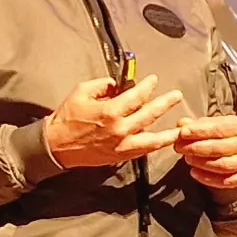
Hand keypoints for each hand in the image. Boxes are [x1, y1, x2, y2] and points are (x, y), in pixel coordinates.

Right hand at [43, 75, 184, 171]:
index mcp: (110, 111)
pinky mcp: (120, 156)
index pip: (137, 96)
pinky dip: (155, 145)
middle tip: (177, 96)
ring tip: (181, 128)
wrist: (56, 146)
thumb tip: (118, 85)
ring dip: (168, 133)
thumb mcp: (82, 92)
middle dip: (165, 103)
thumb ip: (103, 85)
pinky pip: (143, 151)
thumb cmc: (67, 117)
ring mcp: (122, 146)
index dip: (147, 86)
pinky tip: (163, 141)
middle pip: (150, 115)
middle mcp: (120, 130)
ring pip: (152, 140)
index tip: (154, 80)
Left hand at [173, 114, 236, 192]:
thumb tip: (181, 124)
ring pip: (223, 165)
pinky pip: (225, 181)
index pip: (219, 128)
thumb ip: (194, 125)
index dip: (199, 131)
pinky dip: (207, 178)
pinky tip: (194, 172)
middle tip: (179, 147)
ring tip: (187, 159)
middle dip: (196, 148)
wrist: (233, 154)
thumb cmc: (217, 136)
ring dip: (201, 163)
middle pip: (220, 147)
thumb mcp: (207, 126)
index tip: (182, 132)